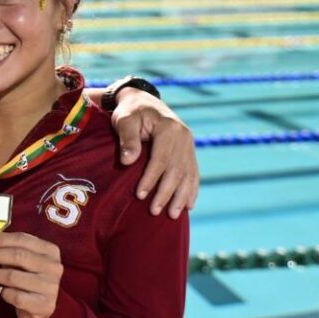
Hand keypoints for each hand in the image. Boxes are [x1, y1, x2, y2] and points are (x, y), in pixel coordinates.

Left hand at [0, 232, 61, 317]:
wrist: (40, 308)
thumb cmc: (28, 278)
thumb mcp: (24, 261)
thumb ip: (9, 250)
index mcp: (50, 250)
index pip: (22, 239)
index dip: (0, 239)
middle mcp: (53, 267)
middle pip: (19, 255)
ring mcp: (50, 287)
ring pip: (14, 276)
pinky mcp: (43, 305)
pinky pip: (15, 296)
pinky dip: (3, 292)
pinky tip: (0, 290)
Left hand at [110, 89, 198, 218]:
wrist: (143, 102)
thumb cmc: (130, 112)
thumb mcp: (124, 120)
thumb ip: (127, 139)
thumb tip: (128, 161)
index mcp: (169, 128)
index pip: (161, 159)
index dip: (151, 179)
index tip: (139, 195)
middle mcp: (184, 137)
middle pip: (177, 170)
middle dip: (166, 193)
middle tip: (154, 212)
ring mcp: (189, 144)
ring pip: (188, 174)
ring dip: (181, 196)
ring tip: (173, 215)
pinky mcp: (189, 150)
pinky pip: (194, 173)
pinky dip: (192, 190)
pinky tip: (189, 205)